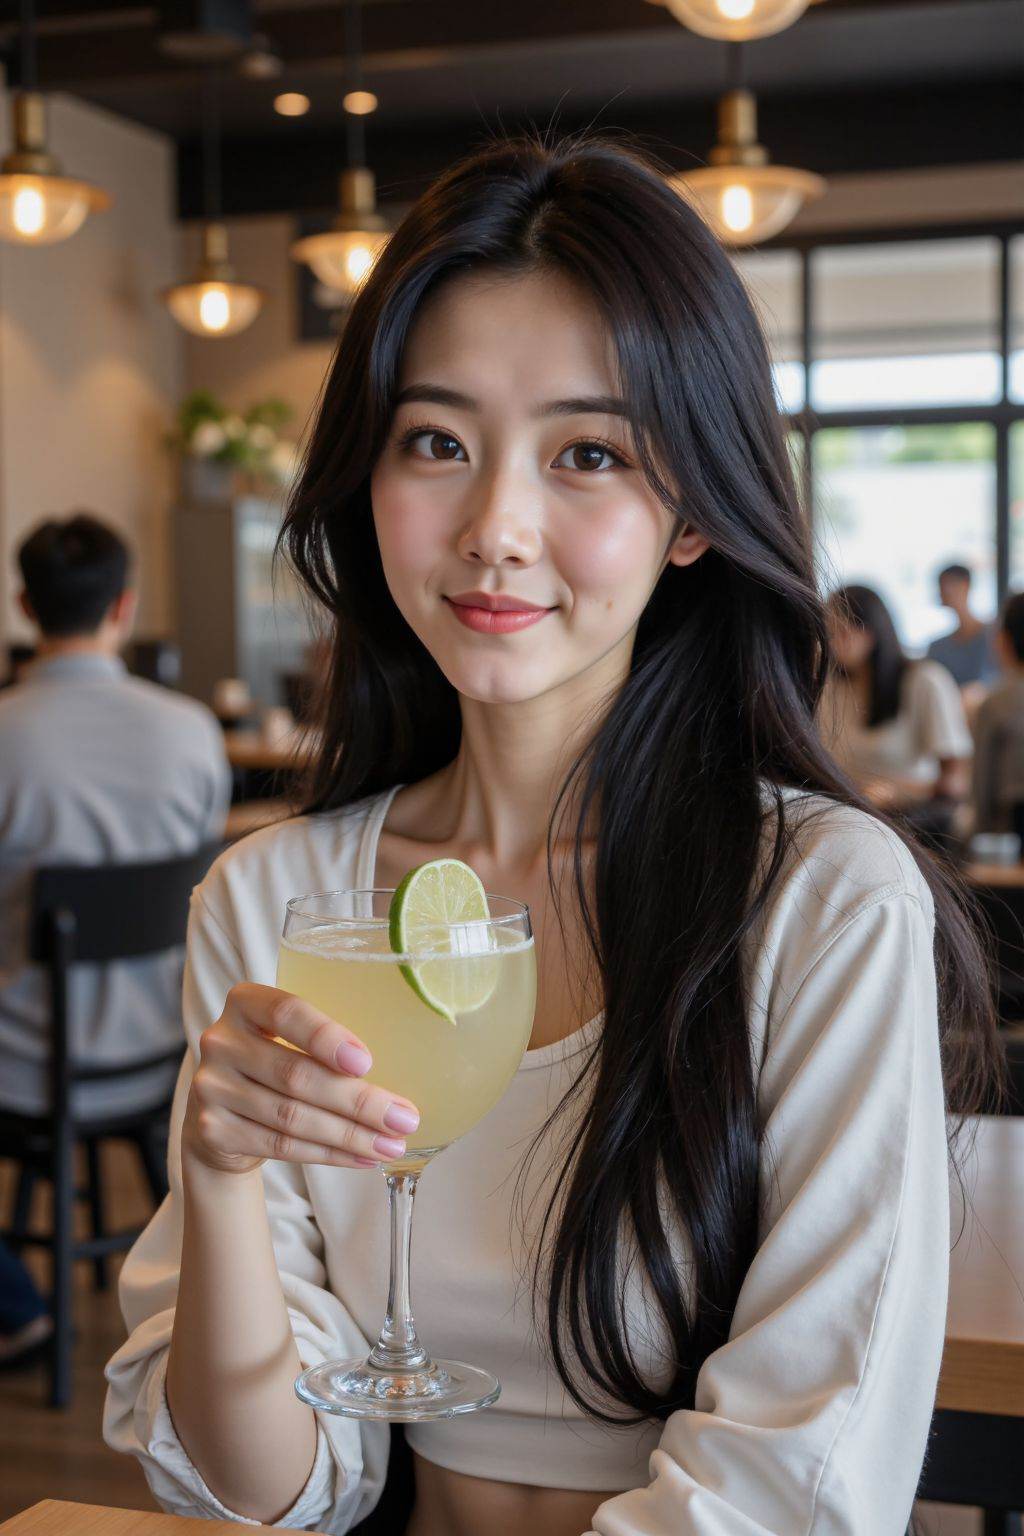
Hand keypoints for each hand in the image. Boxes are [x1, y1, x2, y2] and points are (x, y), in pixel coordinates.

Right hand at [183, 983, 419, 1175]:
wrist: (221, 1118)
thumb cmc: (274, 1066)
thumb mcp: (290, 1039)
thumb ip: (326, 1042)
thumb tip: (404, 1065)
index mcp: (245, 1002)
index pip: (285, 1012)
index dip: (326, 1037)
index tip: (366, 1063)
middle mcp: (221, 1041)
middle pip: (296, 1075)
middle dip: (358, 1101)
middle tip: (403, 1118)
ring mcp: (210, 1088)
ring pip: (292, 1117)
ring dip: (350, 1135)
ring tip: (391, 1144)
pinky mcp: (213, 1130)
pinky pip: (282, 1146)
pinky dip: (328, 1154)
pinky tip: (362, 1157)